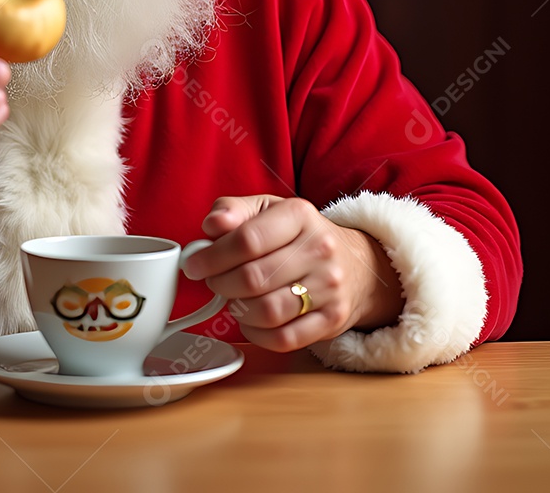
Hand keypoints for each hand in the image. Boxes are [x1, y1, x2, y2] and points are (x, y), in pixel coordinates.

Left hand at [183, 195, 403, 352]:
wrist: (356, 265)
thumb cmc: (298, 235)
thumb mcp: (267, 209)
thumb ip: (233, 210)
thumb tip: (211, 225)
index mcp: (299, 215)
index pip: (247, 239)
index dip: (212, 256)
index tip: (194, 264)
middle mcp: (320, 250)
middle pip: (253, 278)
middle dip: (220, 283)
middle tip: (212, 281)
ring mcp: (330, 288)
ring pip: (267, 312)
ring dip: (237, 309)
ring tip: (232, 299)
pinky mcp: (333, 321)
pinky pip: (284, 339)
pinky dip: (256, 334)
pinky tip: (250, 320)